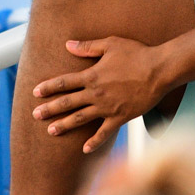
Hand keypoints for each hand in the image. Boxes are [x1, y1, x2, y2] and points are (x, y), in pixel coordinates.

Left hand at [32, 36, 167, 153]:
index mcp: (92, 75)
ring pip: (80, 119)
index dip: (49, 87)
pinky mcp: (119, 117)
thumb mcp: (111, 44)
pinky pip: (103, 133)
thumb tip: (68, 44)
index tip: (36, 92)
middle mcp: (96, 93)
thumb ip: (88, 47)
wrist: (159, 70)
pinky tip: (84, 150)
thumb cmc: (137, 53)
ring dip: (64, 125)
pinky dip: (94, 142)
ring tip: (51, 131)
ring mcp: (107, 107)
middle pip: (67, 103)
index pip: (64, 82)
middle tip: (35, 115)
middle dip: (50, 109)